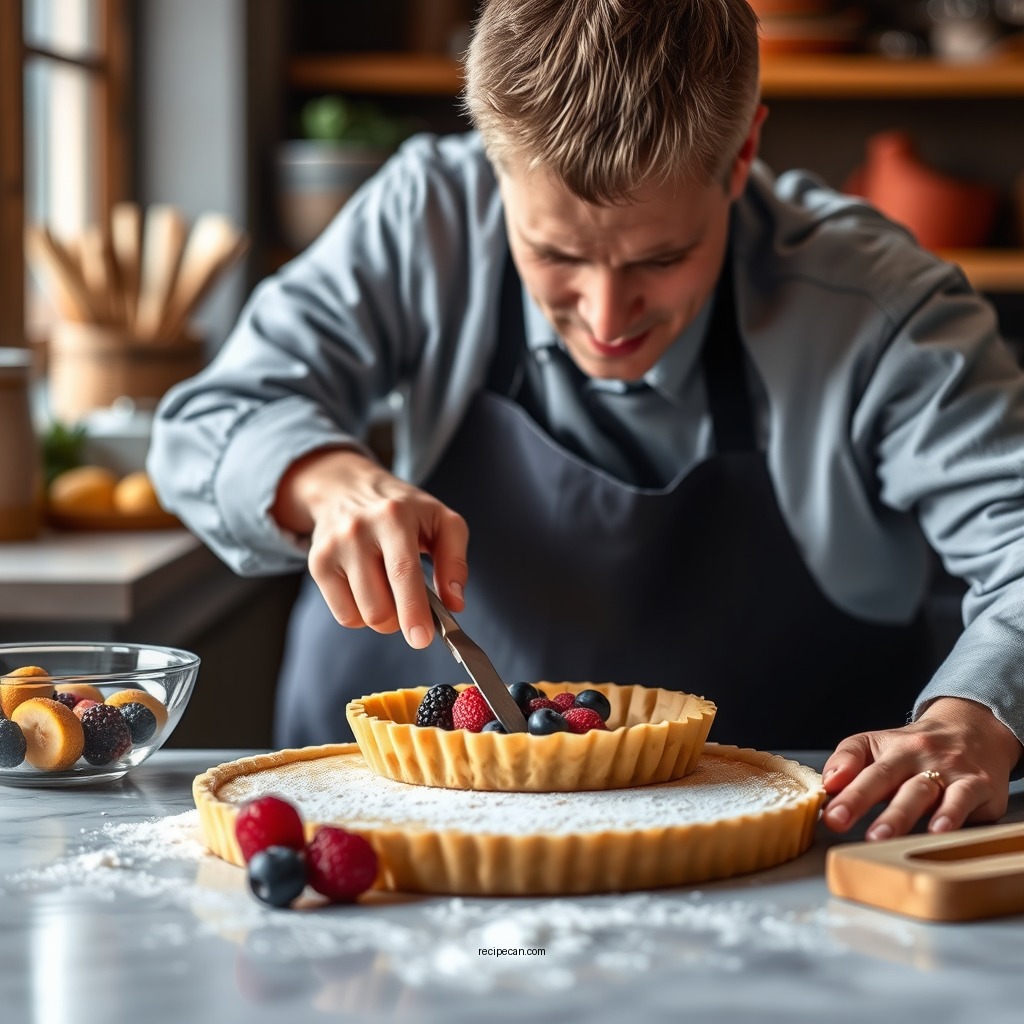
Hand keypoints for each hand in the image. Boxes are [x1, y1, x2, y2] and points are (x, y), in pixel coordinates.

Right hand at [271, 447, 468, 647]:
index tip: (421, 638)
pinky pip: (344, 616)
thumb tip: (455, 603)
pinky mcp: (317, 564)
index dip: (413, 610)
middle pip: (379, 607)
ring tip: (389, 590)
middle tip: (411, 602)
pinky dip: (362, 614)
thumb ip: (455, 561)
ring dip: (383, 617)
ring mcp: (333, 548)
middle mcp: (358, 530)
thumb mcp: (441, 520)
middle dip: (402, 618)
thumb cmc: (403, 509)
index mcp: (394, 516)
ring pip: (361, 616)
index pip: (402, 572)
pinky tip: (368, 588)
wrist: (347, 487)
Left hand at [820, 697, 1022, 840]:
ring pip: (919, 791)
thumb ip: (848, 760)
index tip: (827, 814)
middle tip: (839, 822)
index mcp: (889, 749)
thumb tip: (828, 783)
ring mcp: (947, 769)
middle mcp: (916, 756)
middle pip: (884, 777)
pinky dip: (950, 815)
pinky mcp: (977, 784)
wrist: (973, 729)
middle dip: (860, 800)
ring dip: (899, 814)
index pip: (861, 768)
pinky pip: (962, 798)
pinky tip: (938, 831)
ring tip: (881, 836)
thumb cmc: (916, 747)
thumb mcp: (878, 745)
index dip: (843, 791)